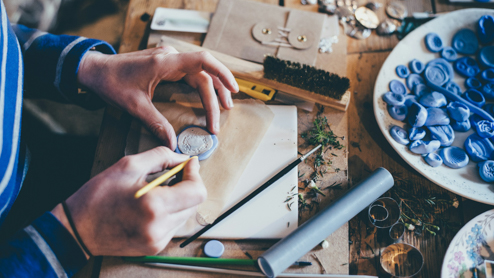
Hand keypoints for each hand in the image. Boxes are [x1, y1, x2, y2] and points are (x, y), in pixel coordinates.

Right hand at [51, 147, 206, 256]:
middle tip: (172, 175)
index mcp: (154, 206)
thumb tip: (184, 159)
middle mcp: (159, 227)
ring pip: (185, 214)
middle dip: (187, 185)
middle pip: (194, 203)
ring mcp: (158, 240)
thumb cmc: (98, 196)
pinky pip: (174, 225)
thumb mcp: (128, 165)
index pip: (197, 192)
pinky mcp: (154, 247)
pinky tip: (151, 206)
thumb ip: (161, 157)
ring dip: (179, 199)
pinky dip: (169, 212)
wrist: (76, 229)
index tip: (188, 164)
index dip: (195, 174)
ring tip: (157, 191)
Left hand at [77, 46, 238, 149]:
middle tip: (222, 117)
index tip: (233, 89)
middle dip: (216, 95)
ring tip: (224, 108)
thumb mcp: (134, 106)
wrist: (95, 70)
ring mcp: (169, 60)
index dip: (222, 73)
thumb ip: (156, 123)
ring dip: (213, 90)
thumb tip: (172, 143)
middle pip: (204, 74)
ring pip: (200, 73)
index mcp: (165, 63)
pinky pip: (191, 74)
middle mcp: (170, 58)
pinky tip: (208, 97)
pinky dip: (202, 86)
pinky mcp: (167, 65)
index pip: (202, 61)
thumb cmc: (111, 83)